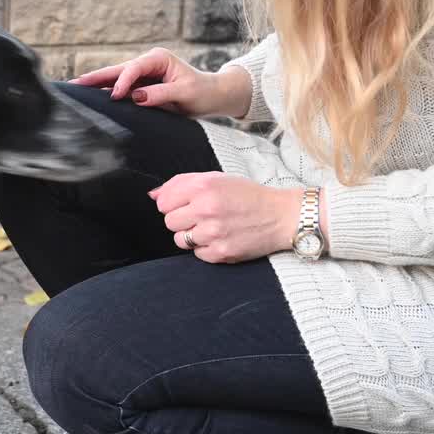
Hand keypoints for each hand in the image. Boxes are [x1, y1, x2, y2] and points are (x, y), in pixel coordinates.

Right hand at [73, 47, 251, 118]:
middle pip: (118, 69)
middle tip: (75, 83)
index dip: (122, 81)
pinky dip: (106, 91)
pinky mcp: (141, 85)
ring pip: (116, 78)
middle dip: (96, 76)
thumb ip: (160, 94)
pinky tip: (91, 96)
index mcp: (158, 58)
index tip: (114, 96)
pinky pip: (121, 88)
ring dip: (97, 83)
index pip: (134, 68)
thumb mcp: (184, 93)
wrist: (212, 96)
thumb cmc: (201, 92)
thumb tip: (136, 97)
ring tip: (76, 88)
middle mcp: (148, 63)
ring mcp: (143, 74)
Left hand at [150, 172, 302, 263]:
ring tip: (213, 227)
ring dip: (192, 236)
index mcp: (203, 187)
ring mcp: (213, 232)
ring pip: (180, 240)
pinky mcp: (221, 252)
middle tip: (202, 217)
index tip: (187, 205)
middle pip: (169, 223)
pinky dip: (206, 248)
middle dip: (182, 220)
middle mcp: (206, 209)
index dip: (173, 205)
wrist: (281, 216)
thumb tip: (152, 195)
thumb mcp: (216, 179)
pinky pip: (197, 254)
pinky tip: (222, 238)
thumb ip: (181, 183)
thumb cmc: (246, 196)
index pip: (163, 203)